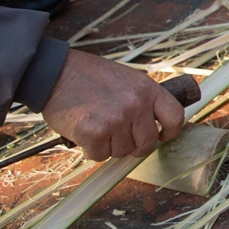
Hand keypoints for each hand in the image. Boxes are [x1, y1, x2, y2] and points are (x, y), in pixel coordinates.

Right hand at [41, 51, 184, 160]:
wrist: (54, 72)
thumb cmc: (89, 76)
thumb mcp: (127, 79)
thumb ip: (143, 100)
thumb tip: (155, 125)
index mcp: (148, 90)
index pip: (175, 117)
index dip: (171, 131)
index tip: (162, 135)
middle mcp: (136, 105)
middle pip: (148, 142)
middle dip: (135, 144)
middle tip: (120, 136)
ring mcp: (115, 120)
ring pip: (123, 151)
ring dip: (110, 145)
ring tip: (98, 126)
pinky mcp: (93, 133)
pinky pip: (100, 155)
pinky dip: (92, 149)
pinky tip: (85, 132)